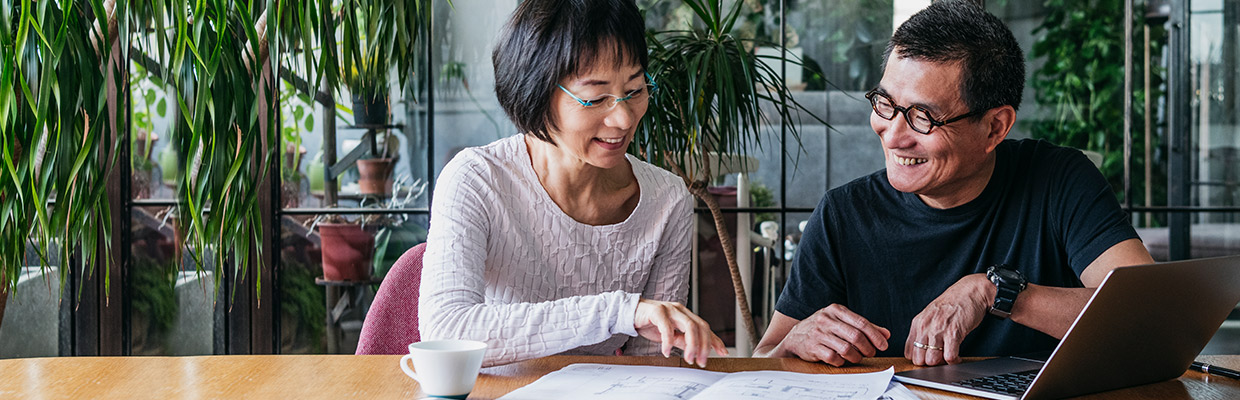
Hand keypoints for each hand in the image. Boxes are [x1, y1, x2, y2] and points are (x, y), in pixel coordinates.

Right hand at [634, 299, 727, 366]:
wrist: (629, 313)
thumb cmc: (649, 322)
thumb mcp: (669, 334)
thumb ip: (682, 340)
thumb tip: (695, 351)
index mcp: (685, 315)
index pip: (705, 327)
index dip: (715, 340)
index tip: (724, 352)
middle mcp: (680, 310)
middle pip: (700, 326)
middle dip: (705, 346)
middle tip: (701, 361)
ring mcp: (670, 309)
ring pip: (689, 326)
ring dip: (692, 345)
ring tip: (689, 359)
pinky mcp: (657, 311)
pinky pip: (667, 327)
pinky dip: (668, 341)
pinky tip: (666, 351)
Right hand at [774, 304, 889, 365]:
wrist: (795, 337)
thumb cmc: (822, 328)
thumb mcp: (841, 321)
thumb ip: (863, 326)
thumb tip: (885, 334)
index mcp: (835, 310)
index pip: (861, 322)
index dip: (875, 335)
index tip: (883, 345)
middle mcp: (826, 320)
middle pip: (855, 336)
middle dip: (868, 347)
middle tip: (871, 353)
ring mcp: (818, 334)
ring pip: (846, 348)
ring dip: (856, 356)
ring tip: (857, 357)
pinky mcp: (813, 347)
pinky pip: (834, 358)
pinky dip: (841, 361)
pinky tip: (842, 360)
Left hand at [906, 273, 992, 365]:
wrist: (970, 292)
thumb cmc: (952, 304)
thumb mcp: (930, 315)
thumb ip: (923, 330)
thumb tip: (919, 350)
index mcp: (917, 323)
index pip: (908, 352)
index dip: (919, 359)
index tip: (928, 358)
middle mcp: (925, 327)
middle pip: (918, 359)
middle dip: (929, 364)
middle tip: (939, 360)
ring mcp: (938, 330)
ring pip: (932, 360)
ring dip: (942, 363)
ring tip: (948, 358)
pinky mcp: (953, 333)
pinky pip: (949, 356)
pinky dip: (954, 361)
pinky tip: (958, 357)